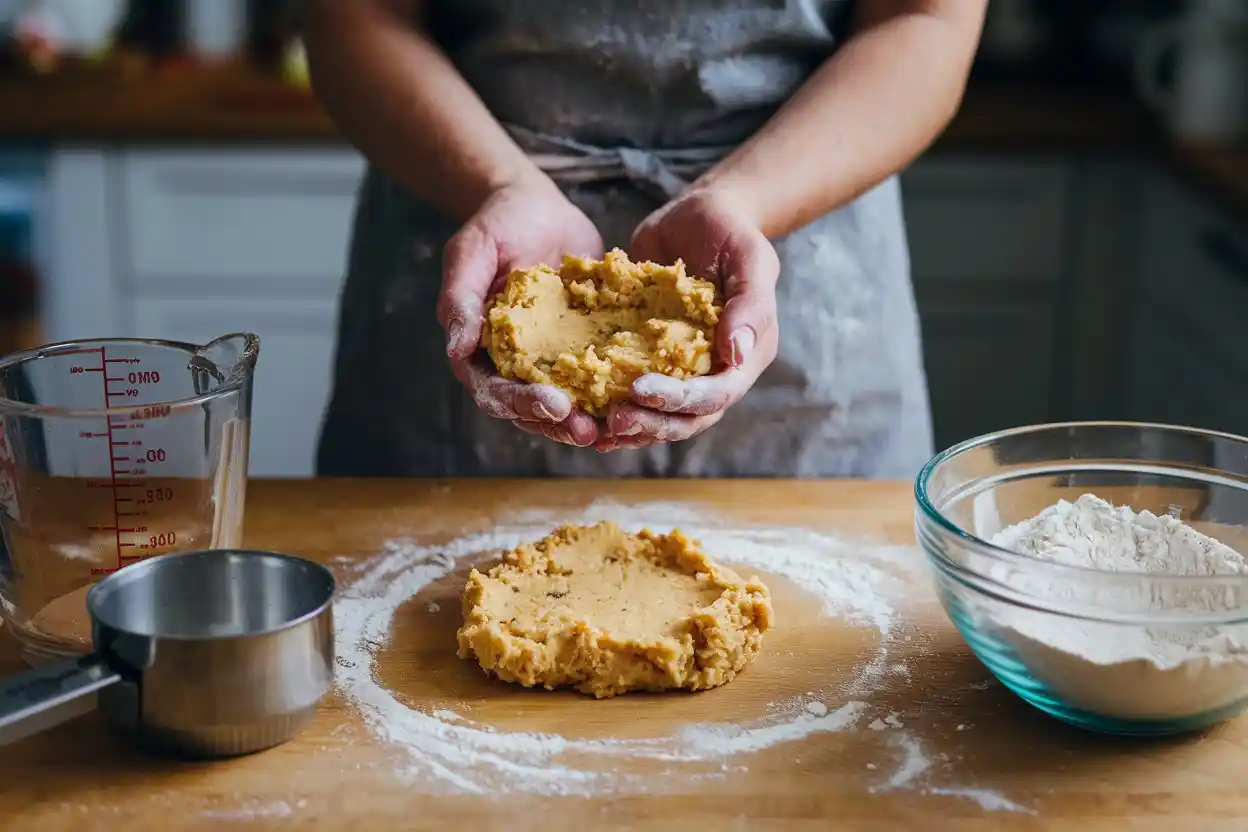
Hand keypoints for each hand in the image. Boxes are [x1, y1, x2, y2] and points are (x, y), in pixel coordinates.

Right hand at [436, 176, 603, 446]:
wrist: (538, 206)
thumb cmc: (497, 224)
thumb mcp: (471, 252)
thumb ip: (460, 300)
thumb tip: (455, 349)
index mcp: (478, 350)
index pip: (493, 391)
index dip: (520, 403)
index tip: (553, 405)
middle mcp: (511, 364)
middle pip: (528, 410)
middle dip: (556, 423)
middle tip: (586, 429)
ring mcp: (547, 360)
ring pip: (562, 405)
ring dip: (584, 420)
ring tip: (611, 428)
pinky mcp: (580, 349)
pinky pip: (594, 379)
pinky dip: (609, 394)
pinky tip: (634, 400)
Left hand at [597, 188, 779, 451]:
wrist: (699, 215)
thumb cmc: (730, 229)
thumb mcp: (750, 256)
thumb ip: (750, 304)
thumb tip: (738, 353)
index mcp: (746, 355)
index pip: (718, 394)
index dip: (681, 400)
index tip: (640, 390)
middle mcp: (717, 371)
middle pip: (689, 418)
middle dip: (652, 422)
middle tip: (613, 419)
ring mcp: (685, 369)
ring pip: (663, 416)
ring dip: (634, 424)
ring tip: (599, 426)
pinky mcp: (655, 359)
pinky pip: (638, 394)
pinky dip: (615, 407)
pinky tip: (588, 414)